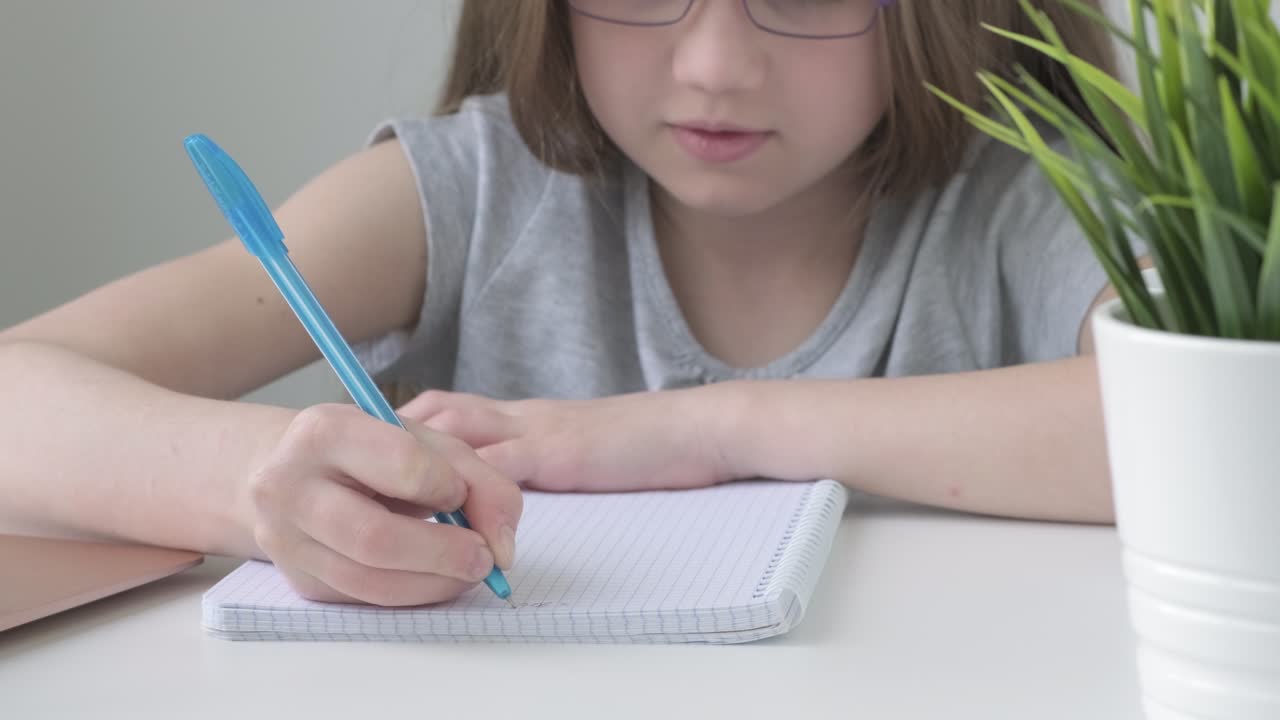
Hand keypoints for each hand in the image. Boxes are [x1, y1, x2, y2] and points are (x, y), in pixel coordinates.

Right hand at [246, 404, 521, 605]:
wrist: (293, 470)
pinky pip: (366, 599)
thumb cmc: (371, 449)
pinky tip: (435, 577)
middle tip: (485, 557)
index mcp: (325, 432)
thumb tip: (504, 546)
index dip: (448, 486)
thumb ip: (478, 479)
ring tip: (468, 569)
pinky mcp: (300, 579)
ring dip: (434, 583)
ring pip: (370, 580)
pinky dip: (413, 593)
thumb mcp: (424, 441)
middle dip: (444, 554)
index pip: (403, 466)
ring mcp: (286, 539)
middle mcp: (290, 485)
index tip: (461, 495)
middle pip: (376, 537)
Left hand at [397, 387, 734, 492]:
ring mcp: (537, 429)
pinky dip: (461, 485)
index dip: (408, 424)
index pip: (453, 408)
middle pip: (437, 411)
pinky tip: (438, 506)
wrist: (698, 427)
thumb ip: (545, 460)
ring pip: (454, 430)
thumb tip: (506, 488)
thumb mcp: (583, 448)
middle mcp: (522, 415)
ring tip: (384, 483)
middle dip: (392, 433)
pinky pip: (495, 465)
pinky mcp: (556, 451)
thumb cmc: (650, 444)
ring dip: (415, 454)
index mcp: (528, 415)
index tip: (374, 445)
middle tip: (358, 461)